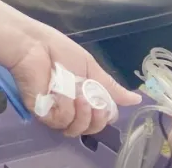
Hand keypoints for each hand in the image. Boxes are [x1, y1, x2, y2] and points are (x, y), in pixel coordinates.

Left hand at [6, 24, 139, 137]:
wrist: (34, 43)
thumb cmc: (59, 50)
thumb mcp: (90, 67)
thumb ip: (110, 86)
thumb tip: (136, 99)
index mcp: (82, 97)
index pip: (101, 119)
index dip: (106, 115)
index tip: (107, 102)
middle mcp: (69, 108)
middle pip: (90, 128)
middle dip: (97, 118)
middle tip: (93, 101)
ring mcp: (54, 110)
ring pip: (76, 129)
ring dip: (83, 114)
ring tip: (79, 95)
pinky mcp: (41, 111)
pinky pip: (60, 121)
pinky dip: (66, 109)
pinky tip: (63, 94)